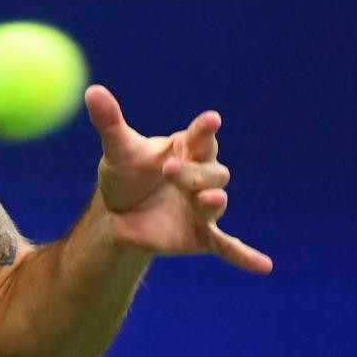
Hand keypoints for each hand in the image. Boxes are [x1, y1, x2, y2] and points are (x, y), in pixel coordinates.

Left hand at [86, 85, 272, 274]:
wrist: (118, 216)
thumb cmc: (124, 175)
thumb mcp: (117, 150)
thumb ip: (109, 122)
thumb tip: (92, 91)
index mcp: (187, 149)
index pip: (201, 137)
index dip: (205, 130)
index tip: (210, 120)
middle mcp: (201, 177)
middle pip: (211, 172)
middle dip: (193, 172)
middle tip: (168, 170)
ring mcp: (204, 208)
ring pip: (216, 202)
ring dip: (212, 202)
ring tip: (206, 201)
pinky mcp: (204, 235)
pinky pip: (228, 246)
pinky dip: (244, 255)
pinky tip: (263, 265)